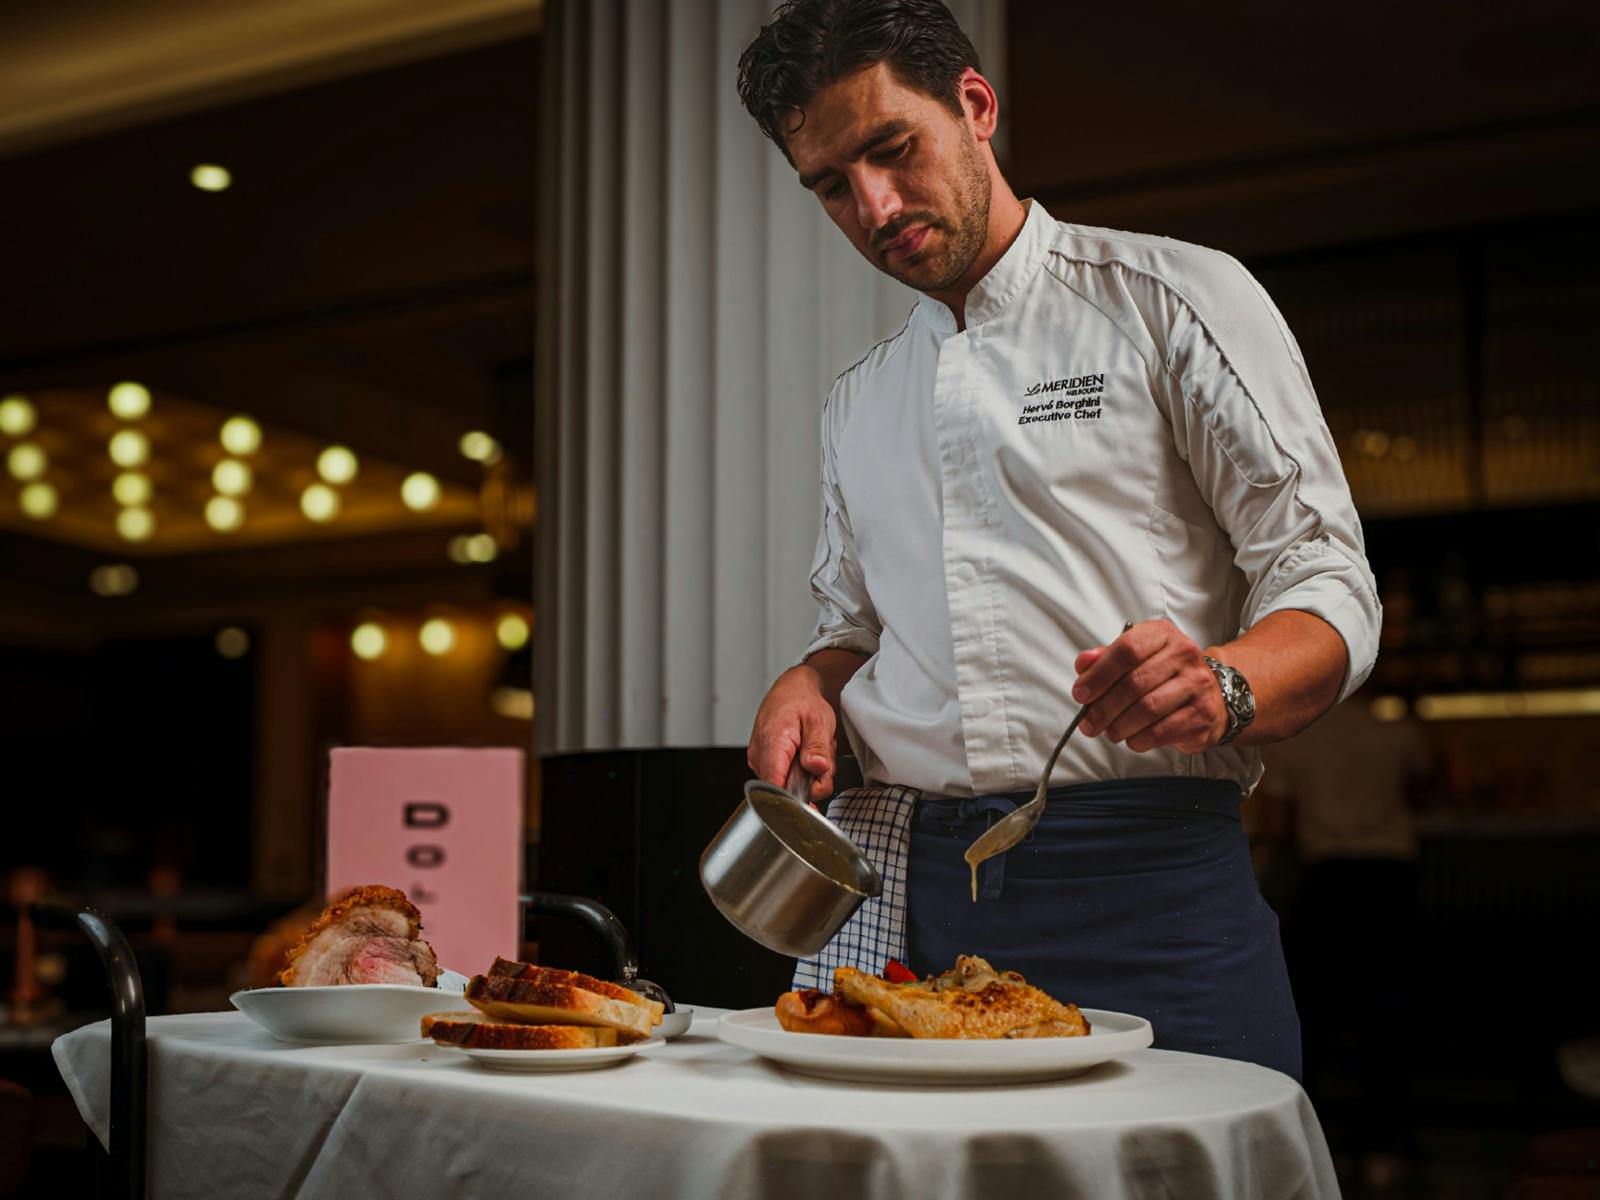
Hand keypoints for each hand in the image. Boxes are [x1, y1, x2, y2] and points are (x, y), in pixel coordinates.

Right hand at [747, 665, 837, 800]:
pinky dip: (802, 772)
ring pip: (789, 786)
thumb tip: (817, 767)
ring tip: (814, 751)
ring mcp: (761, 761)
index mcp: (771, 743)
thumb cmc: (803, 702)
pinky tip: (806, 755)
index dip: (794, 799)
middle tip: (822, 757)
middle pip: (787, 789)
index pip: (774, 786)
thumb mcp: (818, 721)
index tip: (813, 801)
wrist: (793, 690)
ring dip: (809, 775)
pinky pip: (787, 779)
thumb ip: (817, 746)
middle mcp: (760, 755)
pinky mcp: (766, 764)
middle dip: (812, 781)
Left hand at [1071, 620, 1227, 753]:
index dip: (1099, 674)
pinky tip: (1131, 738)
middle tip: (1088, 723)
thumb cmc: (1163, 676)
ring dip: (1119, 726)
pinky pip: (1161, 731)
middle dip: (1103, 707)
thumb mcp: (1135, 658)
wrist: (1210, 696)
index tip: (1080, 694)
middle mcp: (1184, 654)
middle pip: (1134, 683)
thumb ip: (1106, 659)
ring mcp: (1197, 684)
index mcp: (1162, 634)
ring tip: (1108, 732)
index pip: (1127, 649)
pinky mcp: (1202, 714)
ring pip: (1147, 708)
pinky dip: (1139, 739)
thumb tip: (1083, 663)